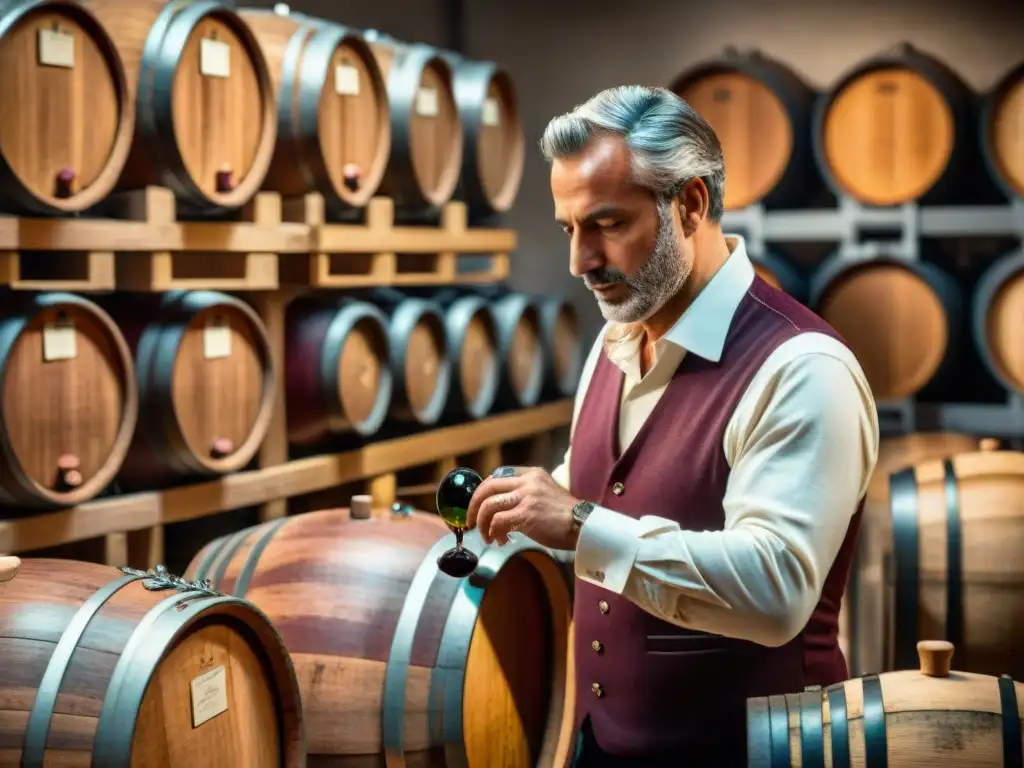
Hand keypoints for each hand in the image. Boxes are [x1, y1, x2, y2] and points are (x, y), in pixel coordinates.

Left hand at [466, 466, 580, 549]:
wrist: (583, 526)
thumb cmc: (566, 516)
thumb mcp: (546, 493)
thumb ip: (526, 494)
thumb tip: (503, 509)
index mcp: (532, 474)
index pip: (498, 475)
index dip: (484, 491)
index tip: (479, 505)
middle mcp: (528, 482)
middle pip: (488, 487)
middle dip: (473, 505)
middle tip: (470, 521)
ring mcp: (527, 497)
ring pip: (489, 505)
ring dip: (481, 523)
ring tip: (486, 536)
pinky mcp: (526, 515)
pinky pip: (498, 521)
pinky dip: (493, 532)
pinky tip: (499, 540)